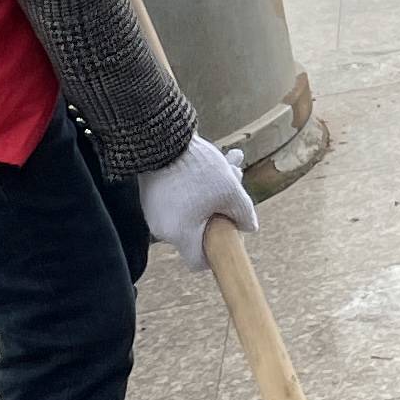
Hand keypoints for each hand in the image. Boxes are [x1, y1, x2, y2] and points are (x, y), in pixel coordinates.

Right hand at [130, 131, 255, 269]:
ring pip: (191, 208)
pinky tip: (212, 160)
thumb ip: (243, 214)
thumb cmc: (197, 169)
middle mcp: (162, 228)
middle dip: (222, 207)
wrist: (161, 137)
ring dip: (213, 190)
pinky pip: (178, 197)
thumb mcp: (230, 192)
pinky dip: (195, 184)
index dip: (216, 253)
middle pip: (199, 229)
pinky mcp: (150, 193)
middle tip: (238, 179)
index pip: (198, 262)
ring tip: (232, 162)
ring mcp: (154, 211)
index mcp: (180, 234)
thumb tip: (249, 227)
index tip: (229, 234)